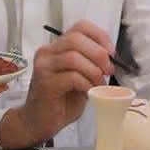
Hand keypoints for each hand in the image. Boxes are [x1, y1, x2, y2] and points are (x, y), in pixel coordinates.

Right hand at [0, 20, 114, 148]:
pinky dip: (86, 84)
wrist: (38, 122)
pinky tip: (88, 92)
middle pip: (76, 38)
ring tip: (98, 85)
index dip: (100, 36)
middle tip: (108, 70)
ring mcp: (44, 66)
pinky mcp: (45, 83)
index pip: (80, 27)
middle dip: (98, 53)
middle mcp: (47, 52)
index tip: (111, 53)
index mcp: (57, 47)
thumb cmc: (61, 101)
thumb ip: (90, 64)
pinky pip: (71, 77)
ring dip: (93, 71)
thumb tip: (111, 59)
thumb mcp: (80, 78)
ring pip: (73, 57)